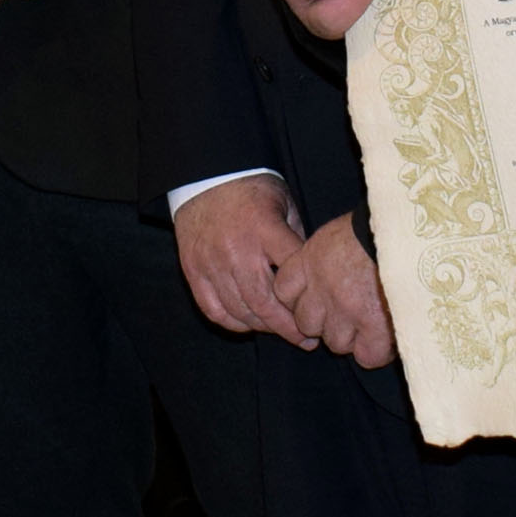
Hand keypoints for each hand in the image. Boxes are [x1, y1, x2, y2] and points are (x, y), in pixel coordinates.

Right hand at [172, 173, 309, 341]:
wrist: (205, 178)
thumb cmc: (251, 191)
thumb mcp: (283, 204)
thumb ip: (295, 241)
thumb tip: (310, 278)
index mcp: (264, 229)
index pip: (291, 272)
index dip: (308, 297)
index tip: (322, 309)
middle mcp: (236, 249)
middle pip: (264, 302)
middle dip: (289, 327)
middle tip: (307, 338)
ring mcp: (212, 262)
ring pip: (240, 310)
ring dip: (263, 328)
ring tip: (280, 332)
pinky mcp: (193, 270)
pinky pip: (214, 310)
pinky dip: (233, 323)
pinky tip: (249, 324)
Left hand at [273, 209, 395, 366]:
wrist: (408, 234)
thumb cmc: (379, 228)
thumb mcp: (340, 233)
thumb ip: (326, 258)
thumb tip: (331, 275)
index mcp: (310, 261)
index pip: (284, 291)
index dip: (301, 299)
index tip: (318, 298)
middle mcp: (321, 289)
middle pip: (307, 323)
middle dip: (326, 322)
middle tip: (351, 311)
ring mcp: (346, 311)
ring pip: (335, 343)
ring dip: (352, 338)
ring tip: (373, 320)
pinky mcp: (374, 327)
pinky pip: (366, 356)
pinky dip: (375, 351)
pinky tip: (386, 337)